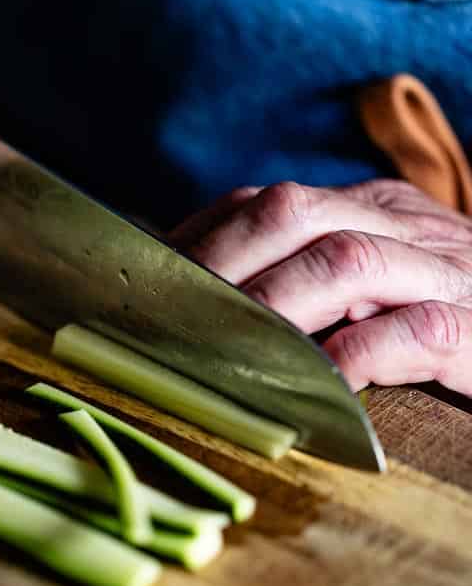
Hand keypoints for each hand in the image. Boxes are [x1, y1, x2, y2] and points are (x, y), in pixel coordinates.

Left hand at [169, 180, 471, 393]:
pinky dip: (357, 354)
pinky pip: (416, 330)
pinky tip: (318, 384)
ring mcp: (446, 272)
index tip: (144, 279)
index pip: (268, 201)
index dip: (202, 237)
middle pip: (295, 211)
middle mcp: (403, 225)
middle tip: (168, 314)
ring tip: (225, 345)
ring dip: (274, 302)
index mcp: (371, 208)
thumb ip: (309, 283)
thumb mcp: (375, 287)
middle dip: (222, 259)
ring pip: (347, 258)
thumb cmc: (449, 324)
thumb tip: (198, 303)